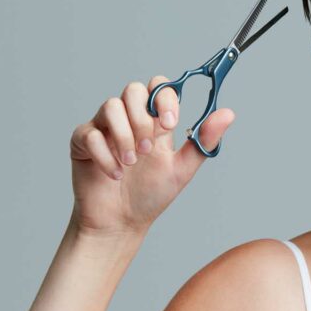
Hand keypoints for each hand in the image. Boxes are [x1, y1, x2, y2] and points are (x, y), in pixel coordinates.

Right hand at [68, 77, 235, 236]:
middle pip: (133, 89)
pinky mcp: (82, 142)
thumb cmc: (151, 195)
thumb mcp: (182, 169)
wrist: (122, 223)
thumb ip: (203, 141)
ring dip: (124, 136)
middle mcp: (129, 119)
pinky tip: (115, 174)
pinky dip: (105, 155)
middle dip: (142, 118)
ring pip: (110, 106)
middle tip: (148, 148)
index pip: (159, 87)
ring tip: (132, 163)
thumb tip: (228, 113)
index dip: (165, 98)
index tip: (170, 123)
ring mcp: (104, 128)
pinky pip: (90, 133)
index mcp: (154, 122)